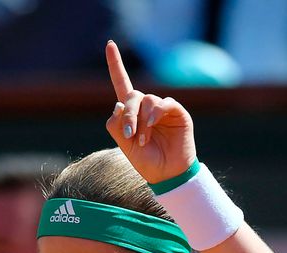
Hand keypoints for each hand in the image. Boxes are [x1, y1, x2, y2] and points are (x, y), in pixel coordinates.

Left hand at [104, 41, 196, 183]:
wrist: (166, 174)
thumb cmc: (146, 161)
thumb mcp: (123, 145)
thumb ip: (116, 125)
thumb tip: (118, 104)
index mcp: (131, 112)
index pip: (121, 83)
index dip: (115, 64)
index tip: (110, 44)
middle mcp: (146, 107)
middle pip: (131, 94)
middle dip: (127, 114)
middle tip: (129, 135)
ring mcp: (161, 108)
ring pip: (146, 100)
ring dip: (141, 121)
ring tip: (143, 140)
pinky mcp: (176, 112)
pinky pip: (163, 104)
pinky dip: (154, 114)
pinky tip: (151, 126)